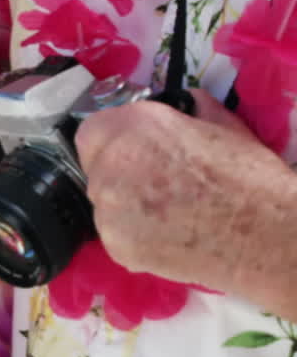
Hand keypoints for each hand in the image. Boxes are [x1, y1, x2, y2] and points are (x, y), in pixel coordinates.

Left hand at [74, 89, 296, 314]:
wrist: (263, 234)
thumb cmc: (246, 175)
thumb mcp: (219, 122)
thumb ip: (184, 113)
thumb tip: (181, 108)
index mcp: (133, 127)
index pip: (93, 130)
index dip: (115, 141)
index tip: (135, 150)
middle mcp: (110, 165)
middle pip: (96, 168)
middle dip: (120, 173)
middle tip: (156, 184)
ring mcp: (108, 211)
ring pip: (104, 204)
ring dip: (125, 206)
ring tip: (167, 214)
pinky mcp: (117, 248)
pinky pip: (115, 235)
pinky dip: (134, 235)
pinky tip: (168, 236)